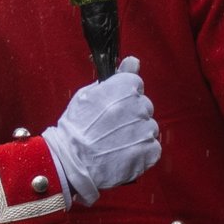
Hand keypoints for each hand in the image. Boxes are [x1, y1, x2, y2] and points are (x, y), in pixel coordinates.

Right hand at [41, 57, 160, 205]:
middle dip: (131, 114)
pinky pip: (152, 147)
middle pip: (143, 106)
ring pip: (148, 127)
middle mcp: (138, 106)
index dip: (123, 94)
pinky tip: (123, 152)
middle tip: (111, 127)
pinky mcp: (150, 152)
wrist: (71, 162)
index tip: (113, 104)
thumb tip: (133, 61)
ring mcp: (146, 130)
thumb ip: (115, 77)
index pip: (135, 83)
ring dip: (136, 133)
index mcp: (124, 88)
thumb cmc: (75, 128)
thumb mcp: (87, 94)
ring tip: (115, 142)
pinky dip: (141, 151)